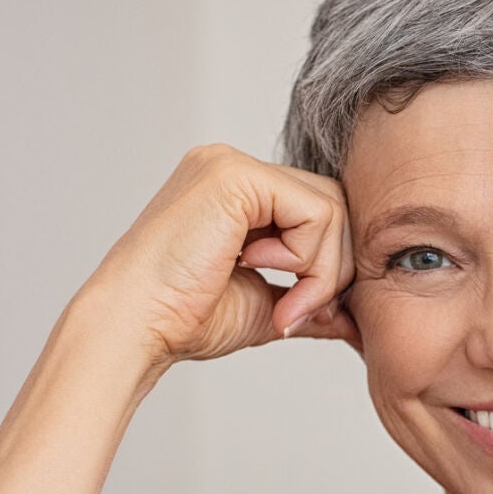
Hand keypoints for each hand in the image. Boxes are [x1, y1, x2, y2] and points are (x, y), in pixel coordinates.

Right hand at [79, 144, 360, 371]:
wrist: (136, 327)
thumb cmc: (184, 320)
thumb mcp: (266, 307)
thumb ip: (311, 299)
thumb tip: (356, 318)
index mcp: (237, 194)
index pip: (319, 212)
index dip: (328, 267)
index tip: (302, 314)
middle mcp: (233, 169)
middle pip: (333, 205)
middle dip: (332, 270)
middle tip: (297, 313)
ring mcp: (232, 166)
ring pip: (331, 207)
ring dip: (320, 270)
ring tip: (280, 303)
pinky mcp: (235, 176)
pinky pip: (315, 211)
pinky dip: (306, 258)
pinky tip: (262, 274)